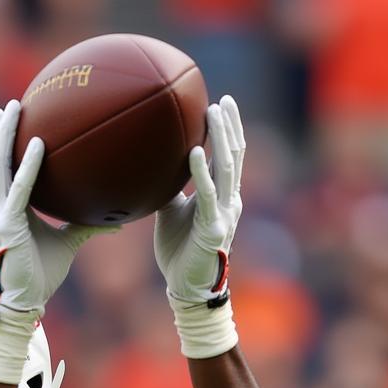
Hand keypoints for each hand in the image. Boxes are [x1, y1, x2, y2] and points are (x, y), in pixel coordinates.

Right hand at [0, 99, 111, 317]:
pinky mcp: (7, 225)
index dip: (0, 147)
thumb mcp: (66, 245)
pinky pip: (19, 189)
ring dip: (2, 137)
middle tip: (8, 106)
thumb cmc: (41, 278)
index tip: (8, 123)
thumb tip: (116, 221)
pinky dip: (28, 166)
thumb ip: (85, 227)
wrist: (23, 304)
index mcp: (2, 211)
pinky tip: (41, 144)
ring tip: (11, 111)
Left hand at [154, 95, 244, 307]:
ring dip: (221, 139)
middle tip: (222, 101)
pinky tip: (195, 151)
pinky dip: (201, 173)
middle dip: (229, 127)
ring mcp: (223, 213)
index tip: (221, 104)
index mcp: (220, 196)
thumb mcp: (171, 213)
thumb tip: (153, 167)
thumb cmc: (179, 250)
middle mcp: (228, 200)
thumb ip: (169, 189)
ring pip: (226, 168)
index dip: (228, 131)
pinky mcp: (213, 229)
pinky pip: (208, 195)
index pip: (229, 156)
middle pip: (234, 155)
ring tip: (213, 113)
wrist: (185, 286)